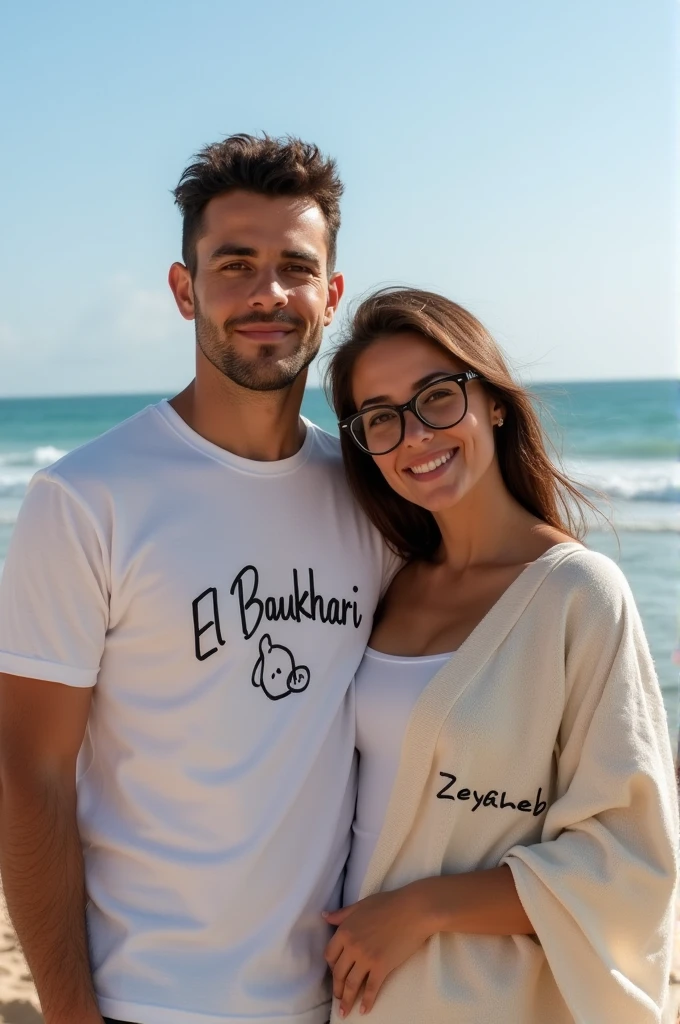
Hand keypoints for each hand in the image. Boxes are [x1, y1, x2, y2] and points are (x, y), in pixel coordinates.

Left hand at [323, 883, 432, 1016]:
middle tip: (338, 998)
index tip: (335, 973)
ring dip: (346, 1000)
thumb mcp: (360, 905)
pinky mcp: (381, 967)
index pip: (329, 955)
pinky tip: (364, 1010)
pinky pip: (371, 989)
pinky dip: (366, 1001)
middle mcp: (352, 946)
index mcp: (345, 930)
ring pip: (351, 984)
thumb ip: (342, 914)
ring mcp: (366, 958)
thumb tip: (324, 916)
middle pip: (338, 973)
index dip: (331, 966)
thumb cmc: (388, 904)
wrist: (413, 910)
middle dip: (337, 988)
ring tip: (344, 1012)